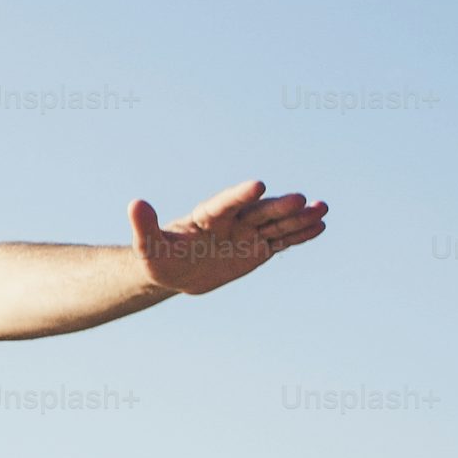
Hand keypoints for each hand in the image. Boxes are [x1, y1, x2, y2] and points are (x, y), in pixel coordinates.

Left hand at [131, 180, 327, 296]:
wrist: (177, 273)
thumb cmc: (159, 258)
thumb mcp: (148, 247)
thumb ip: (145, 226)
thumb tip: (134, 203)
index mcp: (208, 216)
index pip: (226, 203)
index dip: (240, 194)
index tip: (258, 185)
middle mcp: (233, 220)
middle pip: (258, 211)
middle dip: (278, 206)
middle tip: (301, 199)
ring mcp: (249, 233)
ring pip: (276, 224)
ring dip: (298, 218)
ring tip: (322, 209)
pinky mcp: (259, 248)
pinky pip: (282, 240)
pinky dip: (299, 235)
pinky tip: (320, 226)